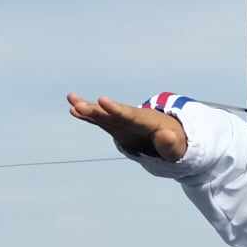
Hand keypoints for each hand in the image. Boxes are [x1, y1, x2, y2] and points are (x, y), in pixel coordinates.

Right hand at [66, 93, 189, 160]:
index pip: (129, 114)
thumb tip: (167, 136)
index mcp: (145, 120)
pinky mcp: (116, 126)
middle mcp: (130, 117)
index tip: (102, 100)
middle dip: (96, 109)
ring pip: (103, 114)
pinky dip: (88, 116)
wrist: (171, 136)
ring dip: (87, 109)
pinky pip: (100, 120)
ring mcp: (122, 121)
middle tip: (78, 104)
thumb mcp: (176, 146)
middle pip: (111, 113)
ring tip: (71, 102)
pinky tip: (73, 110)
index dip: (115, 109)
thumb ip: (170, 143)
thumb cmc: (175, 142)